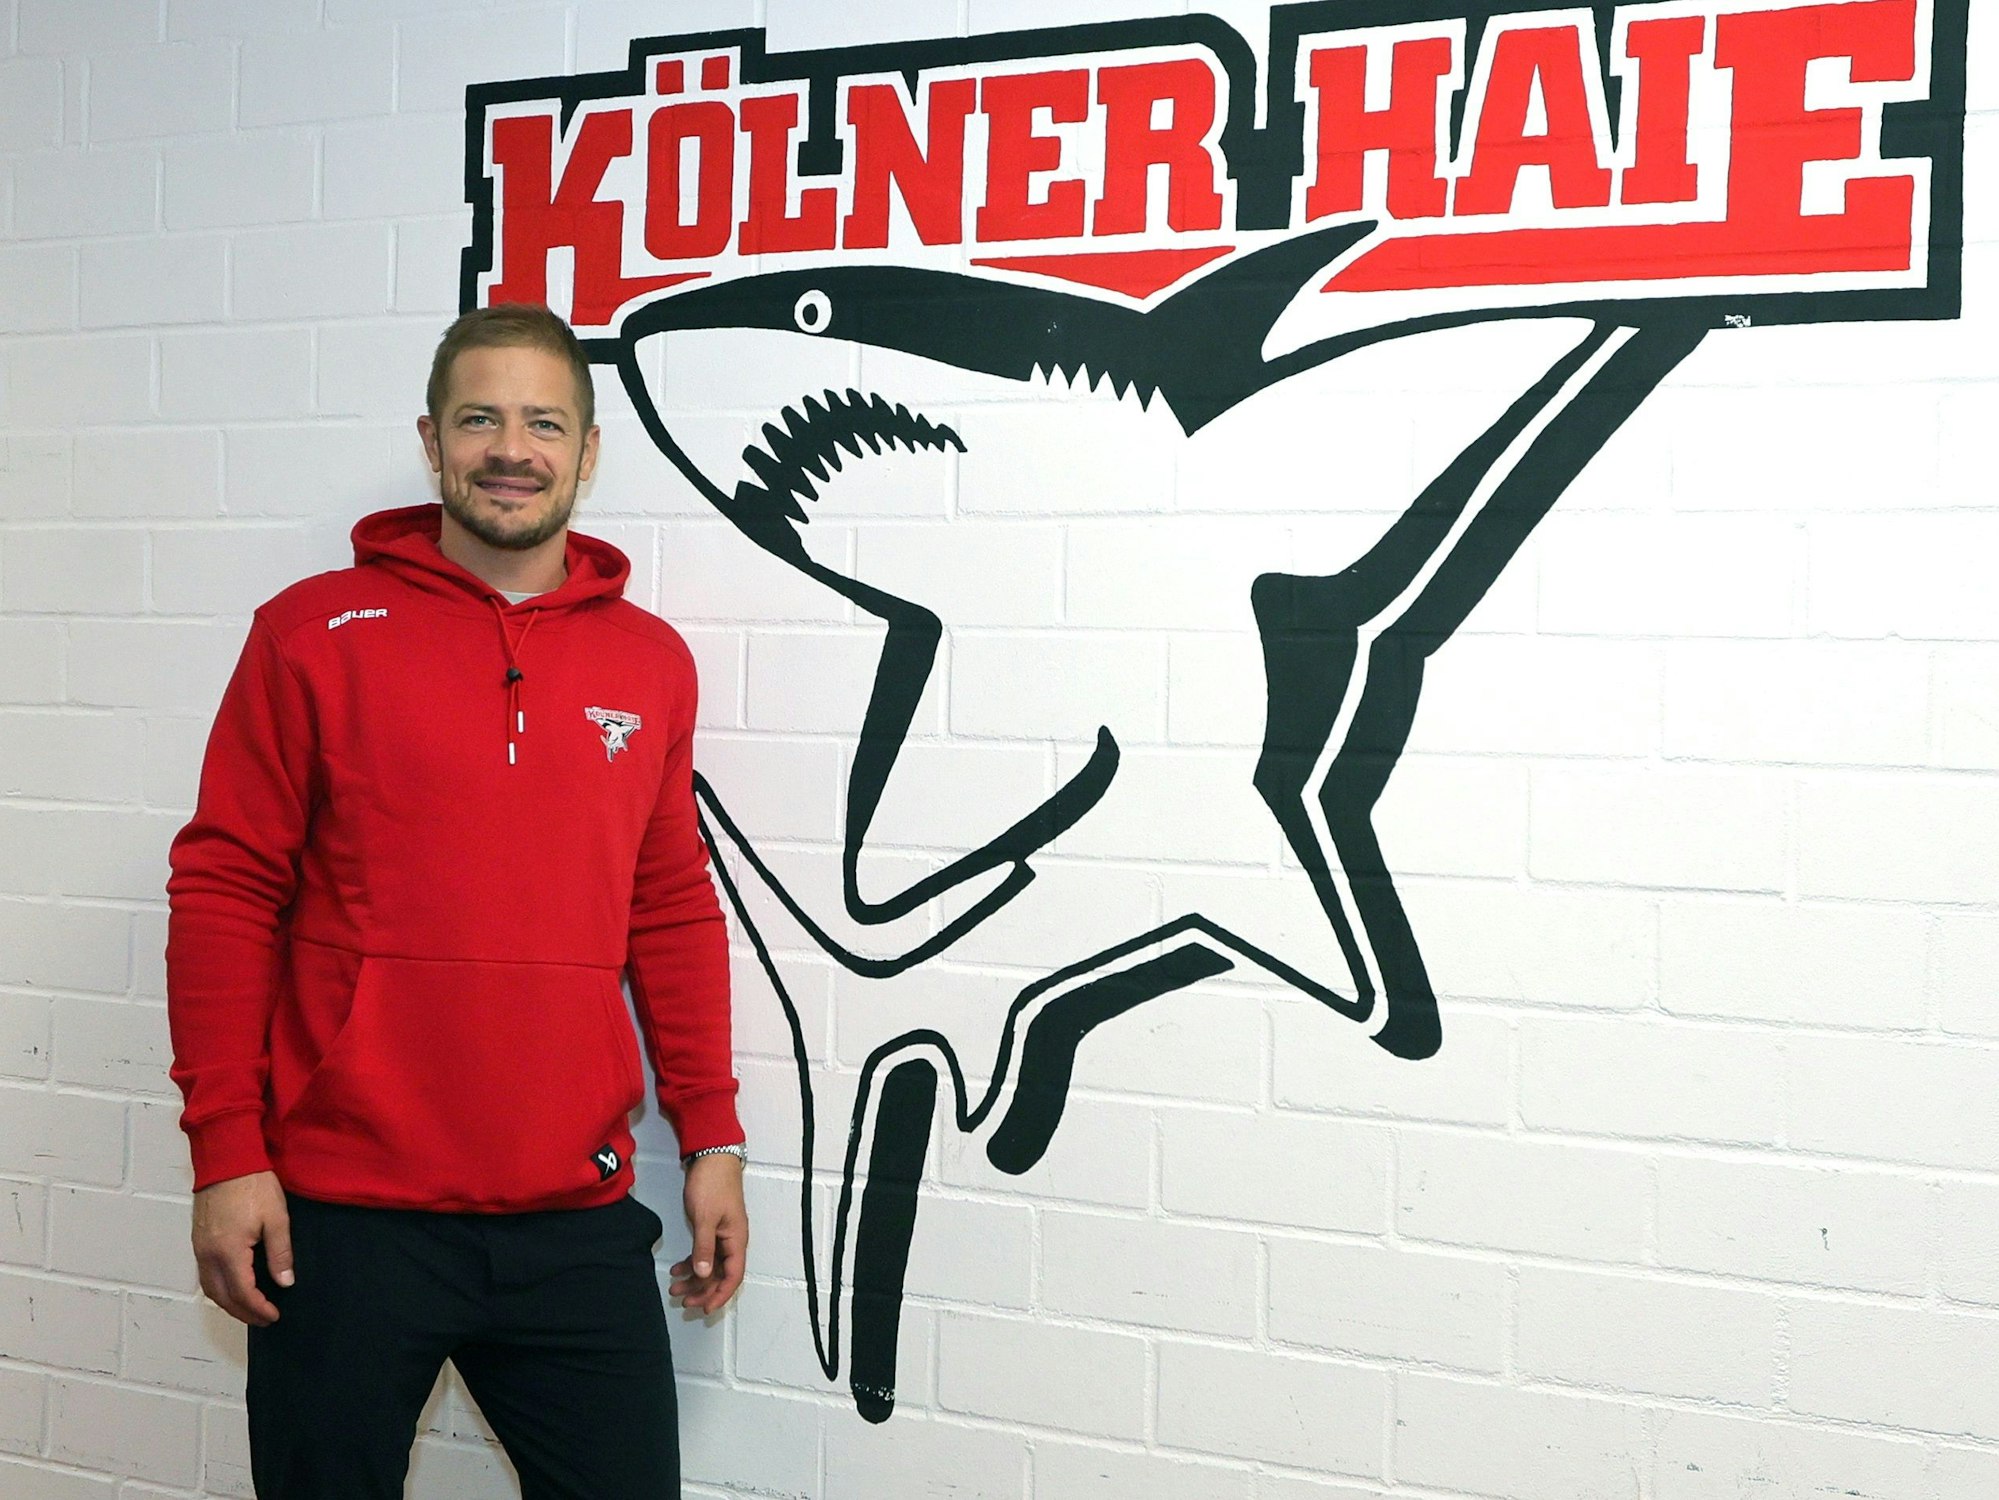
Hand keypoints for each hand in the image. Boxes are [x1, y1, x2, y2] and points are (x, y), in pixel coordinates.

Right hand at [192, 1170, 291, 1326]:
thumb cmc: (254, 1185)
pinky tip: (234, 1286)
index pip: (242, 1292)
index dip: (258, 1309)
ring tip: (250, 1308)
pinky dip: (219, 1288)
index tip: (274, 1316)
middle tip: (264, 1319)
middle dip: (242, 1312)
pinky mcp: (198, 1239)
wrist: (227, 1159)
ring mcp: (199, 1247)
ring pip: (210, 1288)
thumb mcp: (277, 1218)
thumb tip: (285, 1283)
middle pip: (222, 1297)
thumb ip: (280, 1253)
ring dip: (228, 1303)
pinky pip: (205, 1274)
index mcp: (229, 1251)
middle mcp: (208, 1254)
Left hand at [669, 1152, 746, 1314]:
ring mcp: (721, 1235)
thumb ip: (704, 1247)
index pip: (733, 1276)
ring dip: (695, 1278)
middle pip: (721, 1274)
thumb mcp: (705, 1218)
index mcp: (736, 1240)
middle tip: (683, 1301)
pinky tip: (676, 1268)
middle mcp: (732, 1241)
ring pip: (710, 1265)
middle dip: (703, 1290)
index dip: (720, 1294)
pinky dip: (691, 1263)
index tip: (705, 1308)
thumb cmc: (712, 1186)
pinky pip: (704, 1253)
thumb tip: (703, 1275)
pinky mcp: (711, 1228)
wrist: (712, 1157)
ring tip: (674, 1288)